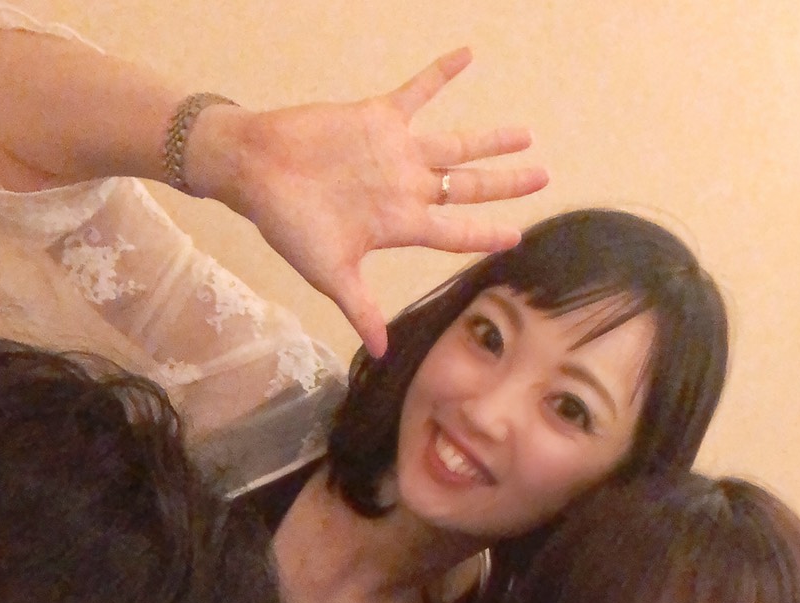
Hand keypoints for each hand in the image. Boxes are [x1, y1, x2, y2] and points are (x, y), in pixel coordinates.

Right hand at [194, 50, 547, 354]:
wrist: (256, 170)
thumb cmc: (289, 225)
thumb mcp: (328, 273)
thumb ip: (359, 308)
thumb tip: (379, 351)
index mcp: (399, 225)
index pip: (455, 232)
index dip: (486, 235)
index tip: (516, 237)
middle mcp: (405, 188)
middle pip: (467, 187)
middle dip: (506, 184)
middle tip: (543, 176)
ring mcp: (395, 152)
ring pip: (455, 144)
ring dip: (490, 138)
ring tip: (526, 133)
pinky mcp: (378, 118)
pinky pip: (418, 91)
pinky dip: (442, 73)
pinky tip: (468, 55)